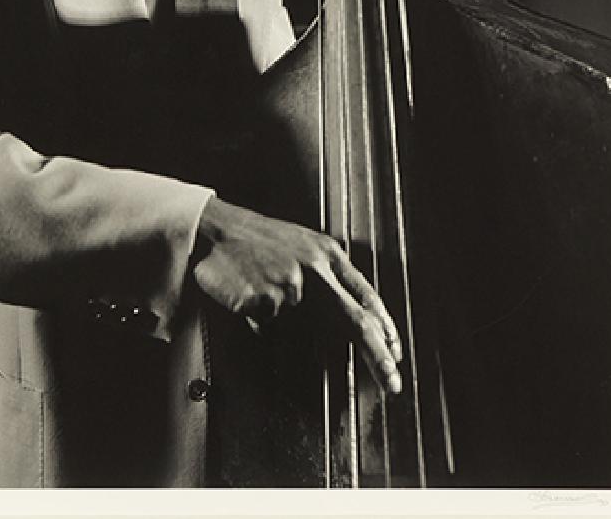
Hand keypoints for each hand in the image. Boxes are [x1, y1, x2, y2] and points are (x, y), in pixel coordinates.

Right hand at [192, 196, 402, 394]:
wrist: (214, 229)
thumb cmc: (258, 241)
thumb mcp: (303, 245)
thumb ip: (329, 275)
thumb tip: (356, 315)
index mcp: (327, 253)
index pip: (367, 296)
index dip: (386, 329)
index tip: (396, 354)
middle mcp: (315, 268)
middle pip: (356, 321)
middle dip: (378, 357)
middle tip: (393, 382)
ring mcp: (291, 284)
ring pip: (306, 330)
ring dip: (293, 332)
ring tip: (268, 303)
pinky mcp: (267, 300)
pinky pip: (272, 327)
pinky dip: (264, 323)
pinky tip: (249, 296)